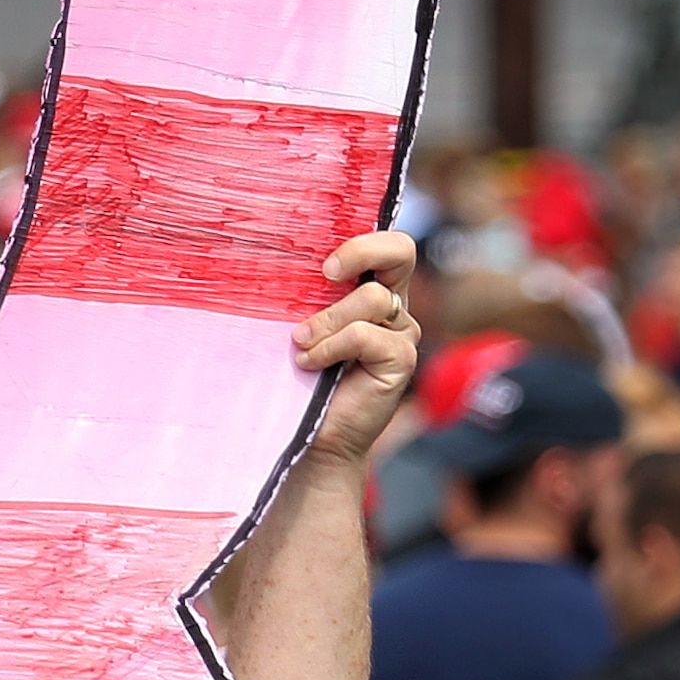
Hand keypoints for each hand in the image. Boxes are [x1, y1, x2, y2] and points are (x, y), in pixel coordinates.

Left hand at [290, 229, 420, 466]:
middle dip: (360, 253)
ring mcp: (401, 333)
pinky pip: (365, 335)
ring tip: (301, 344)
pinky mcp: (401, 360)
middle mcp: (393, 308)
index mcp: (372, 290)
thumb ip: (308, 297)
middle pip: (401, 252)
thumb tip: (278, 262)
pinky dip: (331, 346)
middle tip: (324, 274)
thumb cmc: (301, 380)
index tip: (324, 265)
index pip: (390, 246)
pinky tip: (311, 364)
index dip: (364, 242)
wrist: (314, 437)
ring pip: (371, 299)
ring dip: (327, 320)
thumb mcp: (302, 326)